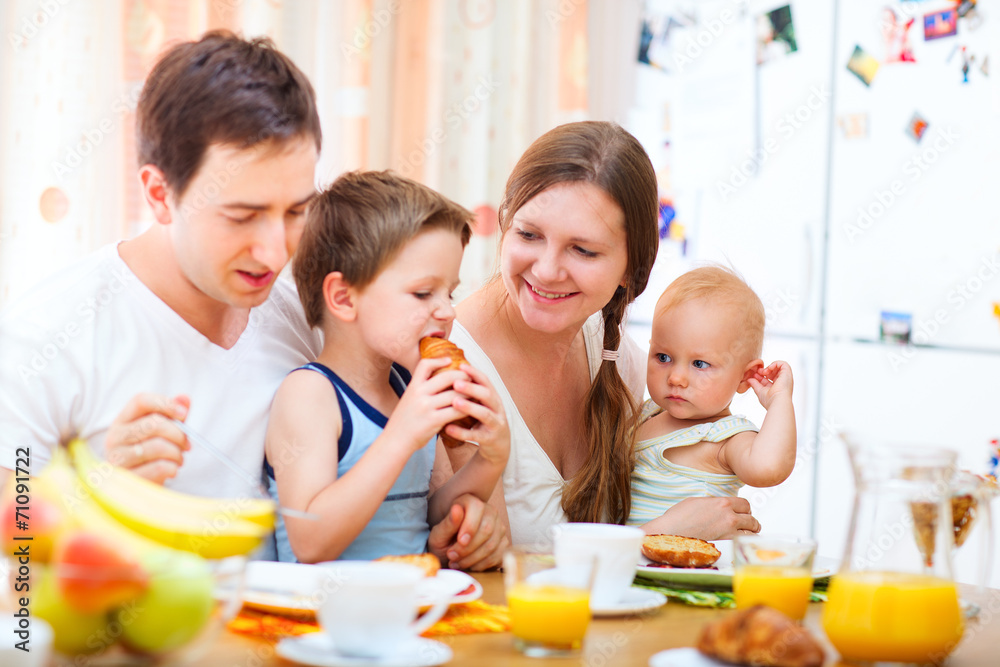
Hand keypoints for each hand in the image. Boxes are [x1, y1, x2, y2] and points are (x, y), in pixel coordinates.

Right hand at [104, 393, 190, 483]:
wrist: (141, 489)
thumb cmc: (153, 456)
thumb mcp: (164, 433)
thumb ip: (174, 416)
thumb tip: (185, 398)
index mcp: (122, 421)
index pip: (141, 400)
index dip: (166, 404)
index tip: (184, 414)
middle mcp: (114, 437)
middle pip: (153, 424)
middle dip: (178, 434)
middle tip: (187, 445)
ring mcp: (116, 459)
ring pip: (157, 446)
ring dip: (177, 453)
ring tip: (178, 459)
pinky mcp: (126, 480)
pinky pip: (158, 467)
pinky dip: (172, 468)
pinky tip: (172, 470)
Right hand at [384, 357, 469, 451]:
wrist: (395, 441)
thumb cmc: (404, 421)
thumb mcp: (408, 399)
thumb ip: (421, 390)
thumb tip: (438, 378)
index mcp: (413, 387)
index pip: (425, 365)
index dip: (439, 360)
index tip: (450, 360)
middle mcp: (418, 394)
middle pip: (446, 377)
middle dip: (462, 376)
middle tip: (470, 379)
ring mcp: (426, 407)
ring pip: (454, 394)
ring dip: (468, 394)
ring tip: (474, 394)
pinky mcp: (433, 421)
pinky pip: (455, 411)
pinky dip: (466, 409)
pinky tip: (471, 410)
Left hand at [427, 494, 508, 570]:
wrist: (451, 552)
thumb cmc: (444, 540)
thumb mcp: (438, 534)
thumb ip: (448, 524)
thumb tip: (456, 509)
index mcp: (471, 502)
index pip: (477, 508)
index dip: (470, 526)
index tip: (459, 541)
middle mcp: (489, 511)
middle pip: (487, 529)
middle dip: (468, 548)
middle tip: (452, 556)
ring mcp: (499, 527)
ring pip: (492, 544)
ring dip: (472, 559)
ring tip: (457, 562)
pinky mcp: (503, 543)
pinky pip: (497, 555)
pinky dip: (482, 565)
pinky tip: (469, 565)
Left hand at [444, 364, 508, 464]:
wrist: (499, 447)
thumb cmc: (485, 421)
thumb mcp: (482, 405)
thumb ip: (472, 392)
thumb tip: (453, 373)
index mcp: (494, 398)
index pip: (486, 381)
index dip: (474, 373)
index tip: (461, 365)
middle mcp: (497, 409)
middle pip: (487, 395)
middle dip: (472, 388)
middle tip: (455, 383)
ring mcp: (496, 424)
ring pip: (485, 414)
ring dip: (470, 407)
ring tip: (454, 402)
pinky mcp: (490, 440)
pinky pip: (476, 436)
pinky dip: (462, 432)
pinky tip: (448, 428)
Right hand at [642, 496, 760, 540]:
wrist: (669, 532)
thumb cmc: (678, 518)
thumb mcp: (697, 502)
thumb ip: (714, 503)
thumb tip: (720, 507)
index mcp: (722, 503)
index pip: (746, 504)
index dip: (745, 510)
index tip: (743, 513)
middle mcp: (729, 516)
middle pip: (752, 519)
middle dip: (750, 523)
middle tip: (748, 526)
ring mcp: (729, 532)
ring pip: (752, 533)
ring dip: (750, 534)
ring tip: (745, 536)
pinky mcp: (726, 545)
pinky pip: (743, 544)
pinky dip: (743, 544)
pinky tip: (739, 545)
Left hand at [747, 360, 792, 409]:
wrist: (777, 402)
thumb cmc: (770, 400)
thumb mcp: (760, 391)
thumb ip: (755, 384)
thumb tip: (750, 379)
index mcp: (776, 388)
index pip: (768, 379)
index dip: (760, 376)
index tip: (754, 376)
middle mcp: (782, 383)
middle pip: (773, 372)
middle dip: (764, 370)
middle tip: (758, 372)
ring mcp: (785, 378)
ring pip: (778, 367)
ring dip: (769, 367)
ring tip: (764, 372)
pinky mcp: (787, 373)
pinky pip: (783, 364)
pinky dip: (775, 363)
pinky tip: (769, 369)